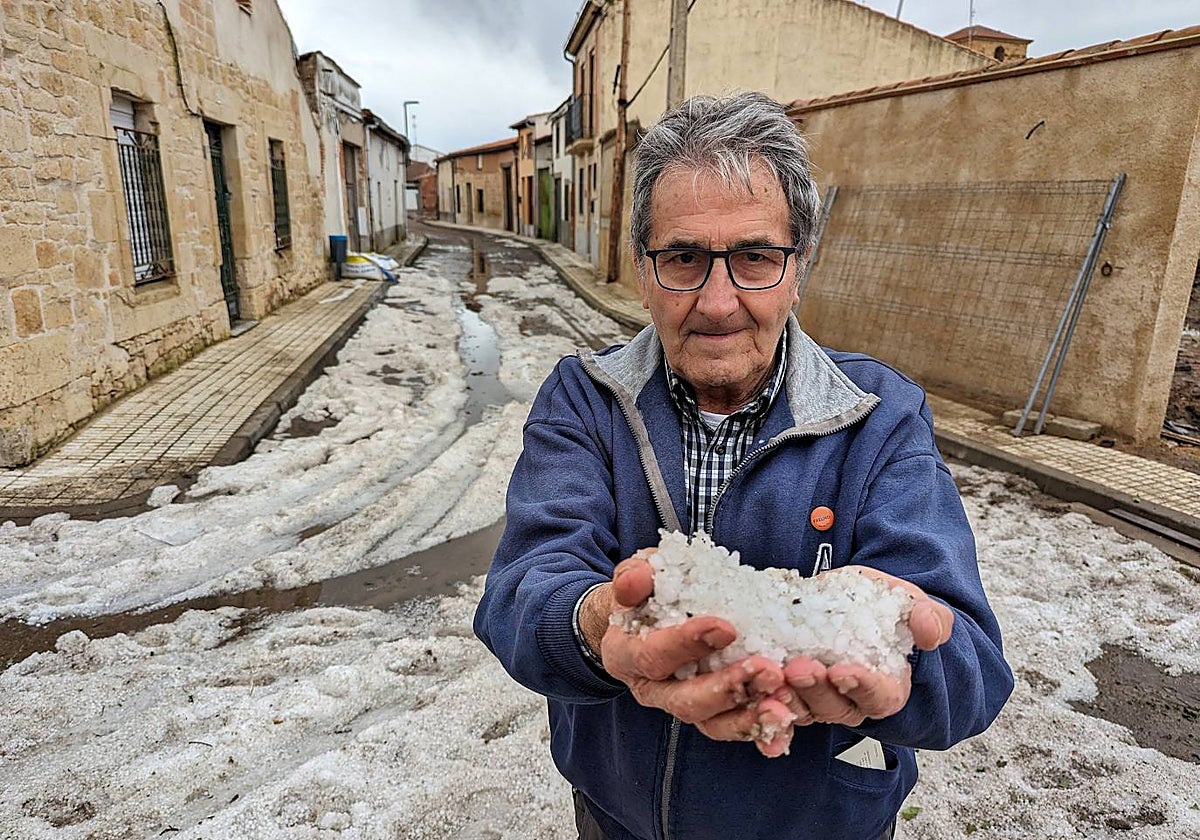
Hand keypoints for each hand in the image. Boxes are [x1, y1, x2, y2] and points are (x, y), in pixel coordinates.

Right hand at [581, 550, 788, 755]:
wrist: (647, 617)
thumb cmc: (645, 594)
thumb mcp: (635, 577)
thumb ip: (633, 577)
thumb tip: (636, 581)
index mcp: (626, 656)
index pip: (652, 657)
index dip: (686, 644)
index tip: (725, 627)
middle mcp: (652, 690)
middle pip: (686, 702)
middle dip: (727, 688)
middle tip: (767, 670)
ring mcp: (683, 705)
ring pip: (713, 723)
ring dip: (750, 716)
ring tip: (783, 703)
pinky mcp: (712, 713)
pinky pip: (736, 729)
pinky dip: (762, 730)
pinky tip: (786, 725)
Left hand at [772, 566, 954, 728]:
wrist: (852, 600)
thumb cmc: (886, 608)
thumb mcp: (912, 605)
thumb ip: (930, 618)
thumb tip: (930, 630)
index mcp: (885, 688)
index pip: (878, 697)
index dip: (862, 687)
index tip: (844, 671)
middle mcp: (849, 700)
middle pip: (833, 707)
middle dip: (815, 690)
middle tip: (800, 667)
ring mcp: (815, 698)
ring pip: (799, 707)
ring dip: (783, 695)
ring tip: (771, 672)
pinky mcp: (787, 686)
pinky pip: (772, 698)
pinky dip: (760, 694)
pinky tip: (748, 676)